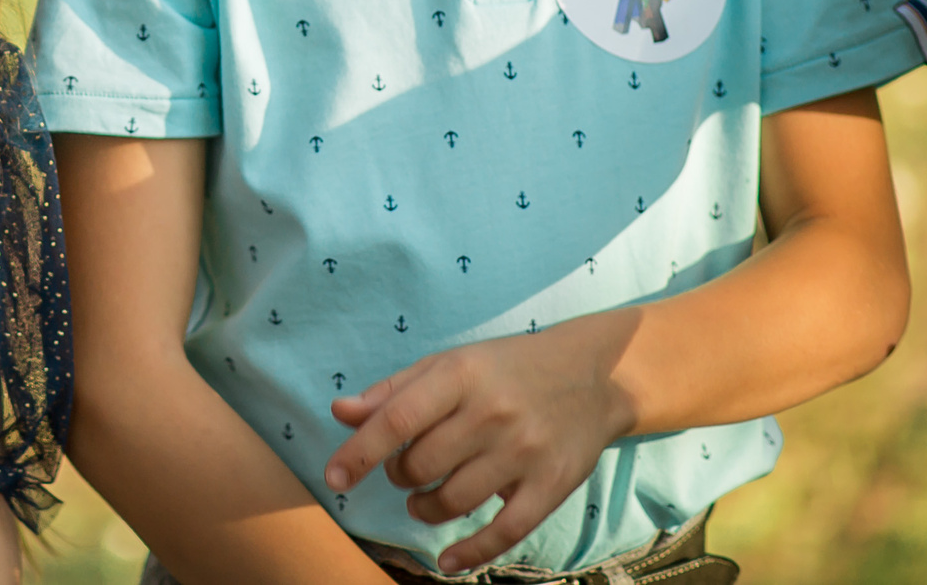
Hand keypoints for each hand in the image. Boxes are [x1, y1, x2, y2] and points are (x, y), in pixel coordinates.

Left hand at [323, 311, 638, 572]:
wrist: (594, 376)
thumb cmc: (506, 368)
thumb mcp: (449, 364)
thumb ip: (394, 391)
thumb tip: (340, 413)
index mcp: (460, 375)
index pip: (396, 420)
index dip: (358, 453)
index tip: (333, 479)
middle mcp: (491, 413)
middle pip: (421, 465)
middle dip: (400, 478)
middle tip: (405, 474)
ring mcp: (524, 451)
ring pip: (454, 500)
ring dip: (425, 510)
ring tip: (422, 502)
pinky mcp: (552, 485)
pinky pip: (505, 532)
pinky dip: (470, 552)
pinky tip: (447, 561)